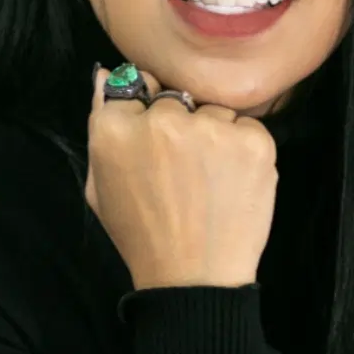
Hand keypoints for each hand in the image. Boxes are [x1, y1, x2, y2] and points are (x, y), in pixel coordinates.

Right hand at [85, 66, 278, 289]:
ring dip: (214, 136)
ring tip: (210, 181)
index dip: (142, 119)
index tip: (151, 149)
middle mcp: (163, 120)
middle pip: (175, 99)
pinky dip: (244, 149)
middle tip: (182, 171)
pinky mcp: (253, 141)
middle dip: (178, 125)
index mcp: (115, 129)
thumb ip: (100, 123)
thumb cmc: (141, 234)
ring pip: (213, 111)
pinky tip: (232, 182)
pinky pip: (247, 126)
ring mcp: (211, 129)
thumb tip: (106, 73)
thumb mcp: (100, 186)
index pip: (132, 90)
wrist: (195, 280)